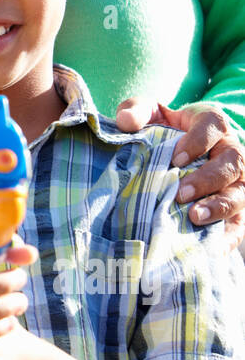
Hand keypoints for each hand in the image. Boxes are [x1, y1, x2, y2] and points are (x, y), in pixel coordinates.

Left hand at [115, 96, 244, 246]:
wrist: (179, 152)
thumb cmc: (165, 130)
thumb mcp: (150, 114)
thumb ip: (137, 110)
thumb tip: (125, 121)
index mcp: (212, 124)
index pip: (213, 126)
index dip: (198, 141)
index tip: (175, 158)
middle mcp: (231, 151)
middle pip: (233, 162)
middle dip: (208, 178)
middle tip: (180, 193)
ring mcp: (238, 181)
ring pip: (241, 193)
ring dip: (220, 206)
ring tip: (194, 217)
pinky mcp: (237, 209)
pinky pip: (240, 224)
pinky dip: (228, 236)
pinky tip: (212, 248)